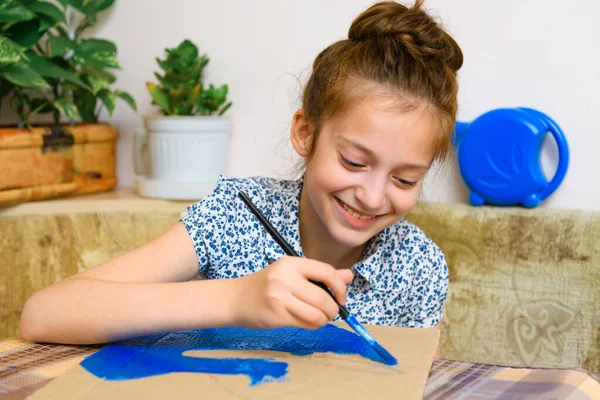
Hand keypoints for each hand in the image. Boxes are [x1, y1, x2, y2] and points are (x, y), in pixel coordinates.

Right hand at [231, 256, 353, 329]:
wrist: (235, 299)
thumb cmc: (266, 285)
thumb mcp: (291, 273)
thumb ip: (320, 275)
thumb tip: (349, 276)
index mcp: (291, 263)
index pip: (326, 272)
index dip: (340, 287)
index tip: (341, 298)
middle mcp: (285, 278)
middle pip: (323, 298)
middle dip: (333, 309)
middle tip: (331, 313)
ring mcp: (279, 297)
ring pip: (316, 314)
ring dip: (324, 320)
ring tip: (320, 319)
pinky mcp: (276, 315)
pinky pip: (305, 323)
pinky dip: (313, 325)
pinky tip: (308, 322)